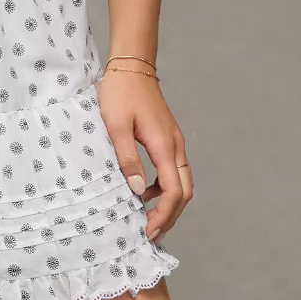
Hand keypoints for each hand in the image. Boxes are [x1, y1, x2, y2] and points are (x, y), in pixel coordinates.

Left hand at [97, 65, 192, 243]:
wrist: (131, 66)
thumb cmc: (120, 92)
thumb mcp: (116, 126)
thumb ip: (127, 159)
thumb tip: (135, 191)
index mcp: (164, 145)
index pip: (174, 191)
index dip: (163, 215)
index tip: (148, 230)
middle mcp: (175, 145)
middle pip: (185, 191)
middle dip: (171, 215)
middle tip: (151, 233)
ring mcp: (174, 141)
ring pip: (182, 181)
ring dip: (169, 203)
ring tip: (147, 218)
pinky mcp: (168, 137)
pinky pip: (174, 170)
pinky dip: (164, 187)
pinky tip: (143, 191)